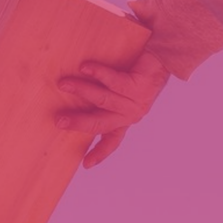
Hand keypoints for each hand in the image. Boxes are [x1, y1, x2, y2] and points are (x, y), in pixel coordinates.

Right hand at [55, 49, 169, 167]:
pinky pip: (113, 81)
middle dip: (78, 123)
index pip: (112, 140)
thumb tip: (73, 98)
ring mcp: (135, 101)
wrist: (162, 57)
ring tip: (64, 84)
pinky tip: (85, 68)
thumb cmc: (136, 73)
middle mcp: (130, 114)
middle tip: (59, 121)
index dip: (100, 153)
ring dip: (81, 90)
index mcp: (125, 119)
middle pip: (101, 123)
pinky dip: (98, 74)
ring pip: (103, 99)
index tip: (86, 164)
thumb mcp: (120, 92)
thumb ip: (103, 99)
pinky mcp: (138, 86)